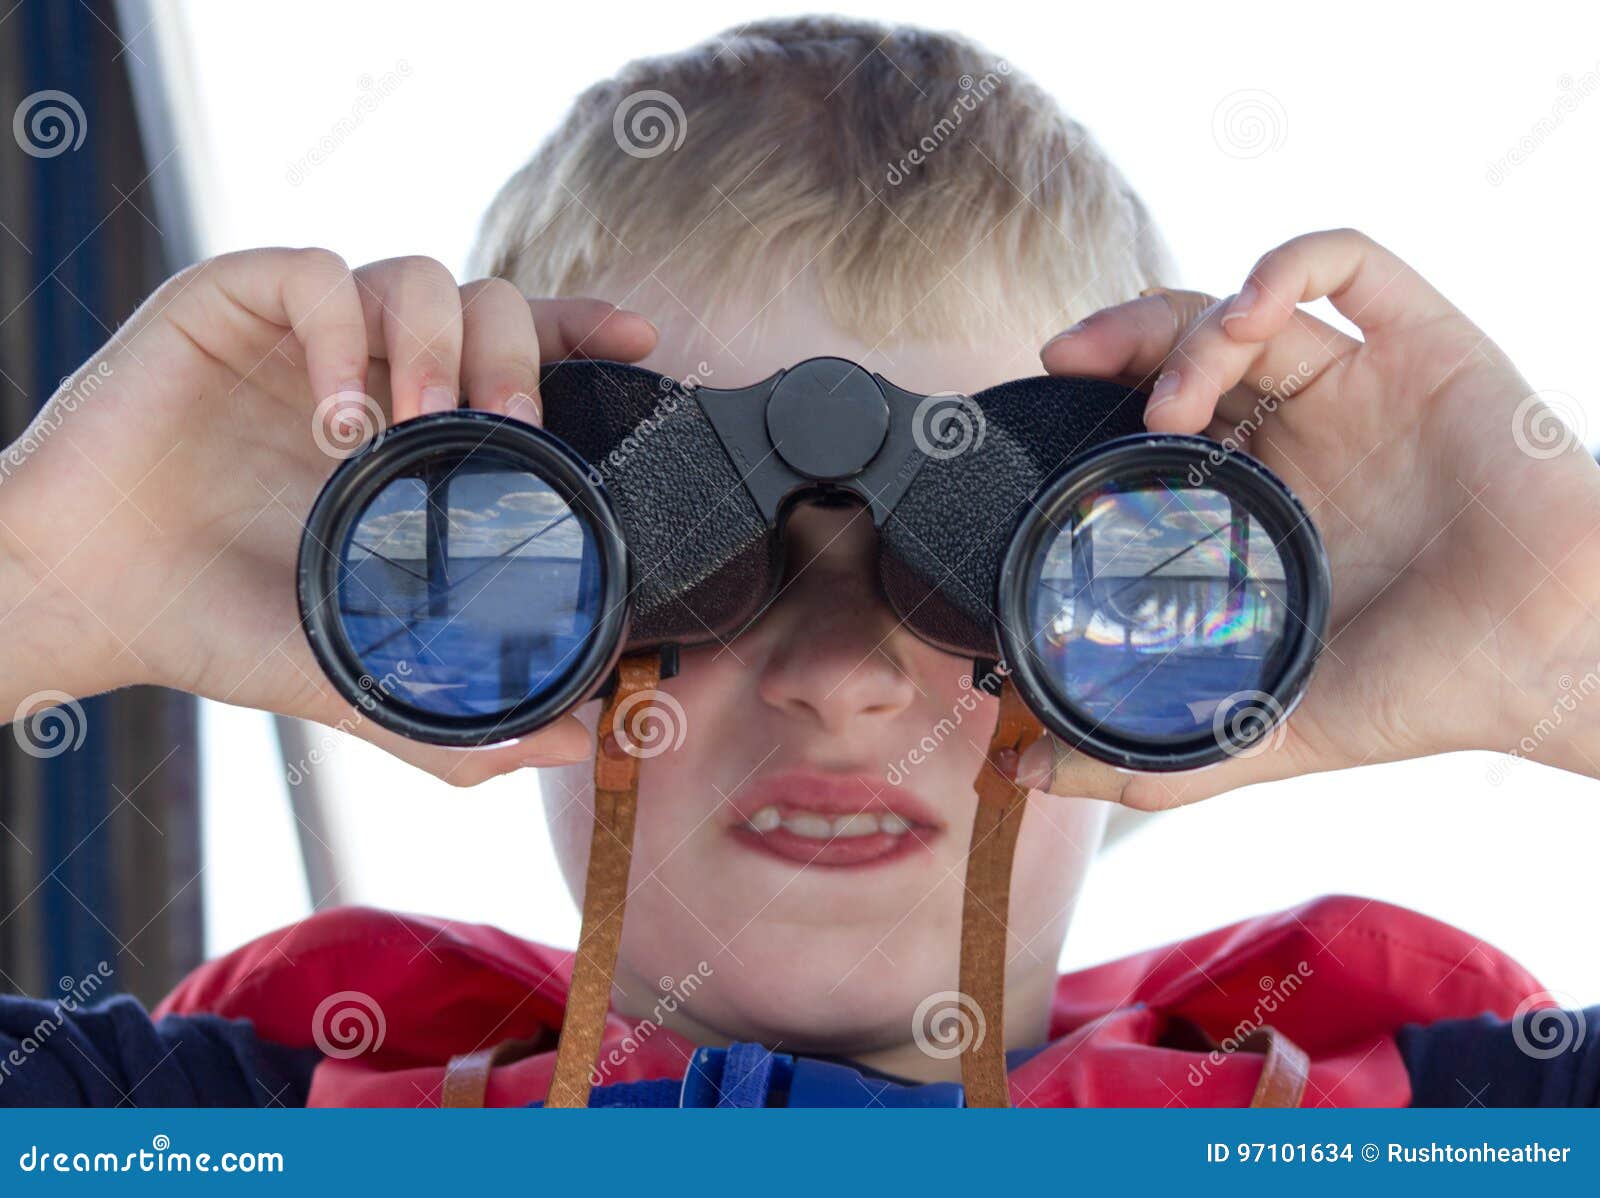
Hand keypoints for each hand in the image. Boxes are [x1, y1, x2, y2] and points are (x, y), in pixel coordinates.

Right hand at [0, 248, 656, 783]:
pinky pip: (313, 273)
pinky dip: (344, 332)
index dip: (582, 333)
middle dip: (517, 350)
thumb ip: (459, 708)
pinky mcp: (227, 306)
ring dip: (436, 342)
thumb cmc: (220, 622)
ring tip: (417, 427)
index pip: (521, 354)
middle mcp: (369, 372)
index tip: (640, 345)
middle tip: (515, 424)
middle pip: (484, 302)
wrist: (91, 603)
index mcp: (413, 435)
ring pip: (412, 275)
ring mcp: (303, 337)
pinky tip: (338, 419)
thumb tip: (579, 741)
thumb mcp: (357, 670)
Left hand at [1027, 228, 1599, 807]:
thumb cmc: (1429, 694)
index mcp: (1266, 499)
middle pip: (1191, 344)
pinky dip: (1286, 265)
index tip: (1048, 402)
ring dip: (1192, 329)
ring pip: (1254, 305)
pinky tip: (1248, 311)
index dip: (1101, 395)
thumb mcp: (1264, 727)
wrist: (1551, 669)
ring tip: (1171, 400)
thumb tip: (1033, 778)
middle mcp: (1308, 433)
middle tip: (1069, 361)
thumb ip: (1154, 756)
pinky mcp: (1431, 347)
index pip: (1161, 415)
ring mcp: (1368, 386)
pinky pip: (1353, 263)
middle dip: (1122, 338)